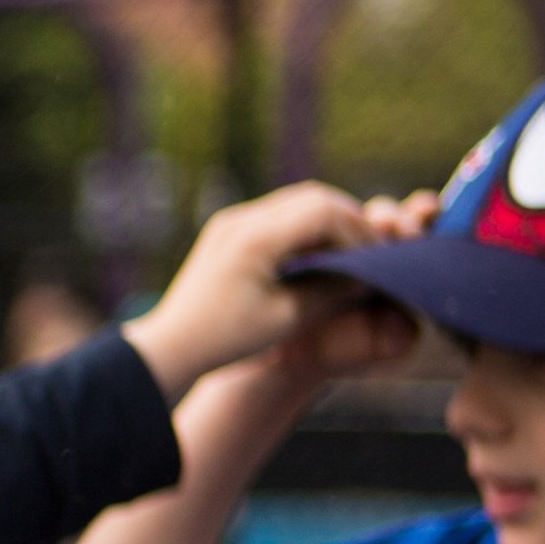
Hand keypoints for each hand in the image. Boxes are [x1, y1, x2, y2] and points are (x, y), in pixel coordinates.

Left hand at [126, 181, 423, 401]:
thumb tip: (368, 273)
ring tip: (349, 251)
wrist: (171, 346)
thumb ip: (331, 290)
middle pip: (312, 197)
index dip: (356, 231)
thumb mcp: (287, 318)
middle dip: (348, 219)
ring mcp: (231, 221)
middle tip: (370, 248)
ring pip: (296, 202)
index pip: (322, 211)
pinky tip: (319, 253)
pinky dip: (305, 227)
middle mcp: (241, 220)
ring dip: (328, 221)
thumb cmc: (227, 338)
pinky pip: (277, 215)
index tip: (373, 258)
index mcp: (254, 238)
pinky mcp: (228, 230)